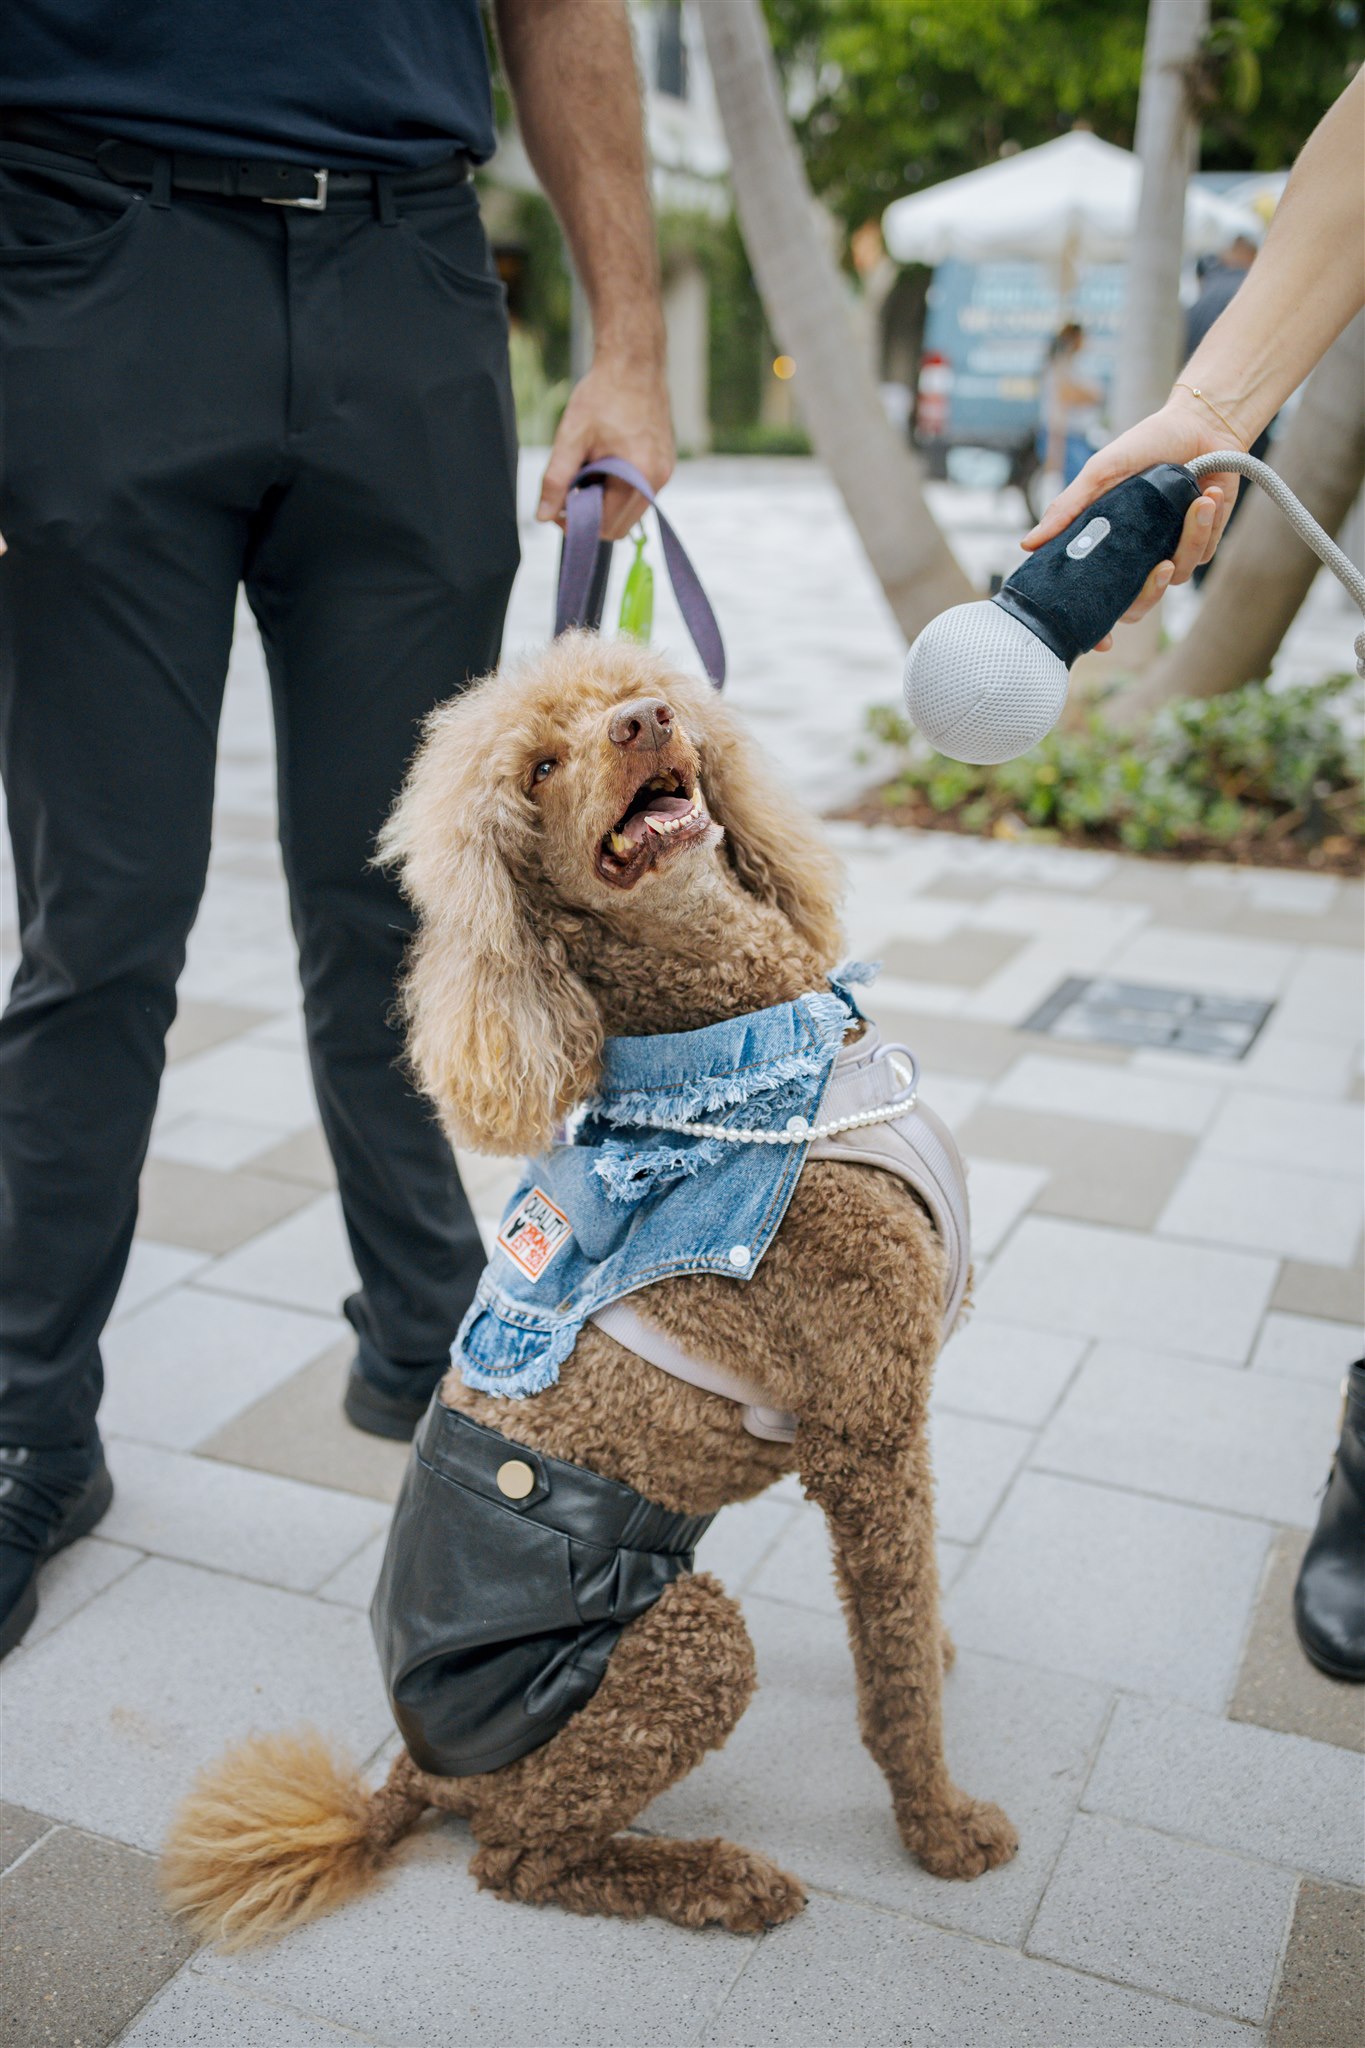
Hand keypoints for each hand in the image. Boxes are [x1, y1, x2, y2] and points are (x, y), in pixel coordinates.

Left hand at [537, 355, 674, 539]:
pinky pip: (640, 494)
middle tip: (573, 488)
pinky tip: (606, 462)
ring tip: (590, 470)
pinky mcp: (665, 465)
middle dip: (593, 515)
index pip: (606, 526)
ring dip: (606, 502)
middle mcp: (658, 480)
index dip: (578, 522)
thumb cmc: (603, 395)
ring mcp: (665, 473)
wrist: (634, 363)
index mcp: (638, 477)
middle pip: (620, 527)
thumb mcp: (571, 437)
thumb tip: (543, 516)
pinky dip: (619, 489)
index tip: (560, 503)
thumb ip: (556, 480)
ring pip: (630, 512)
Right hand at [1021, 394, 1243, 634]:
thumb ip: (1068, 508)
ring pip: (1174, 577)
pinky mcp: (1200, 544)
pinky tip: (1208, 495)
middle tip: (1159, 568)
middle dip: (1150, 593)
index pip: (1095, 598)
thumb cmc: (1144, 446)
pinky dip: (1206, 523)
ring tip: (1198, 501)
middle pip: (1136, 607)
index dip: (1095, 627)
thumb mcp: (1100, 474)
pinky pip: (1200, 554)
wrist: (1199, 426)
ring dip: (1189, 538)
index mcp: (1106, 547)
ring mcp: (1167, 553)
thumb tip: (1028, 544)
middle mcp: (1134, 558)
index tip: (1100, 643)